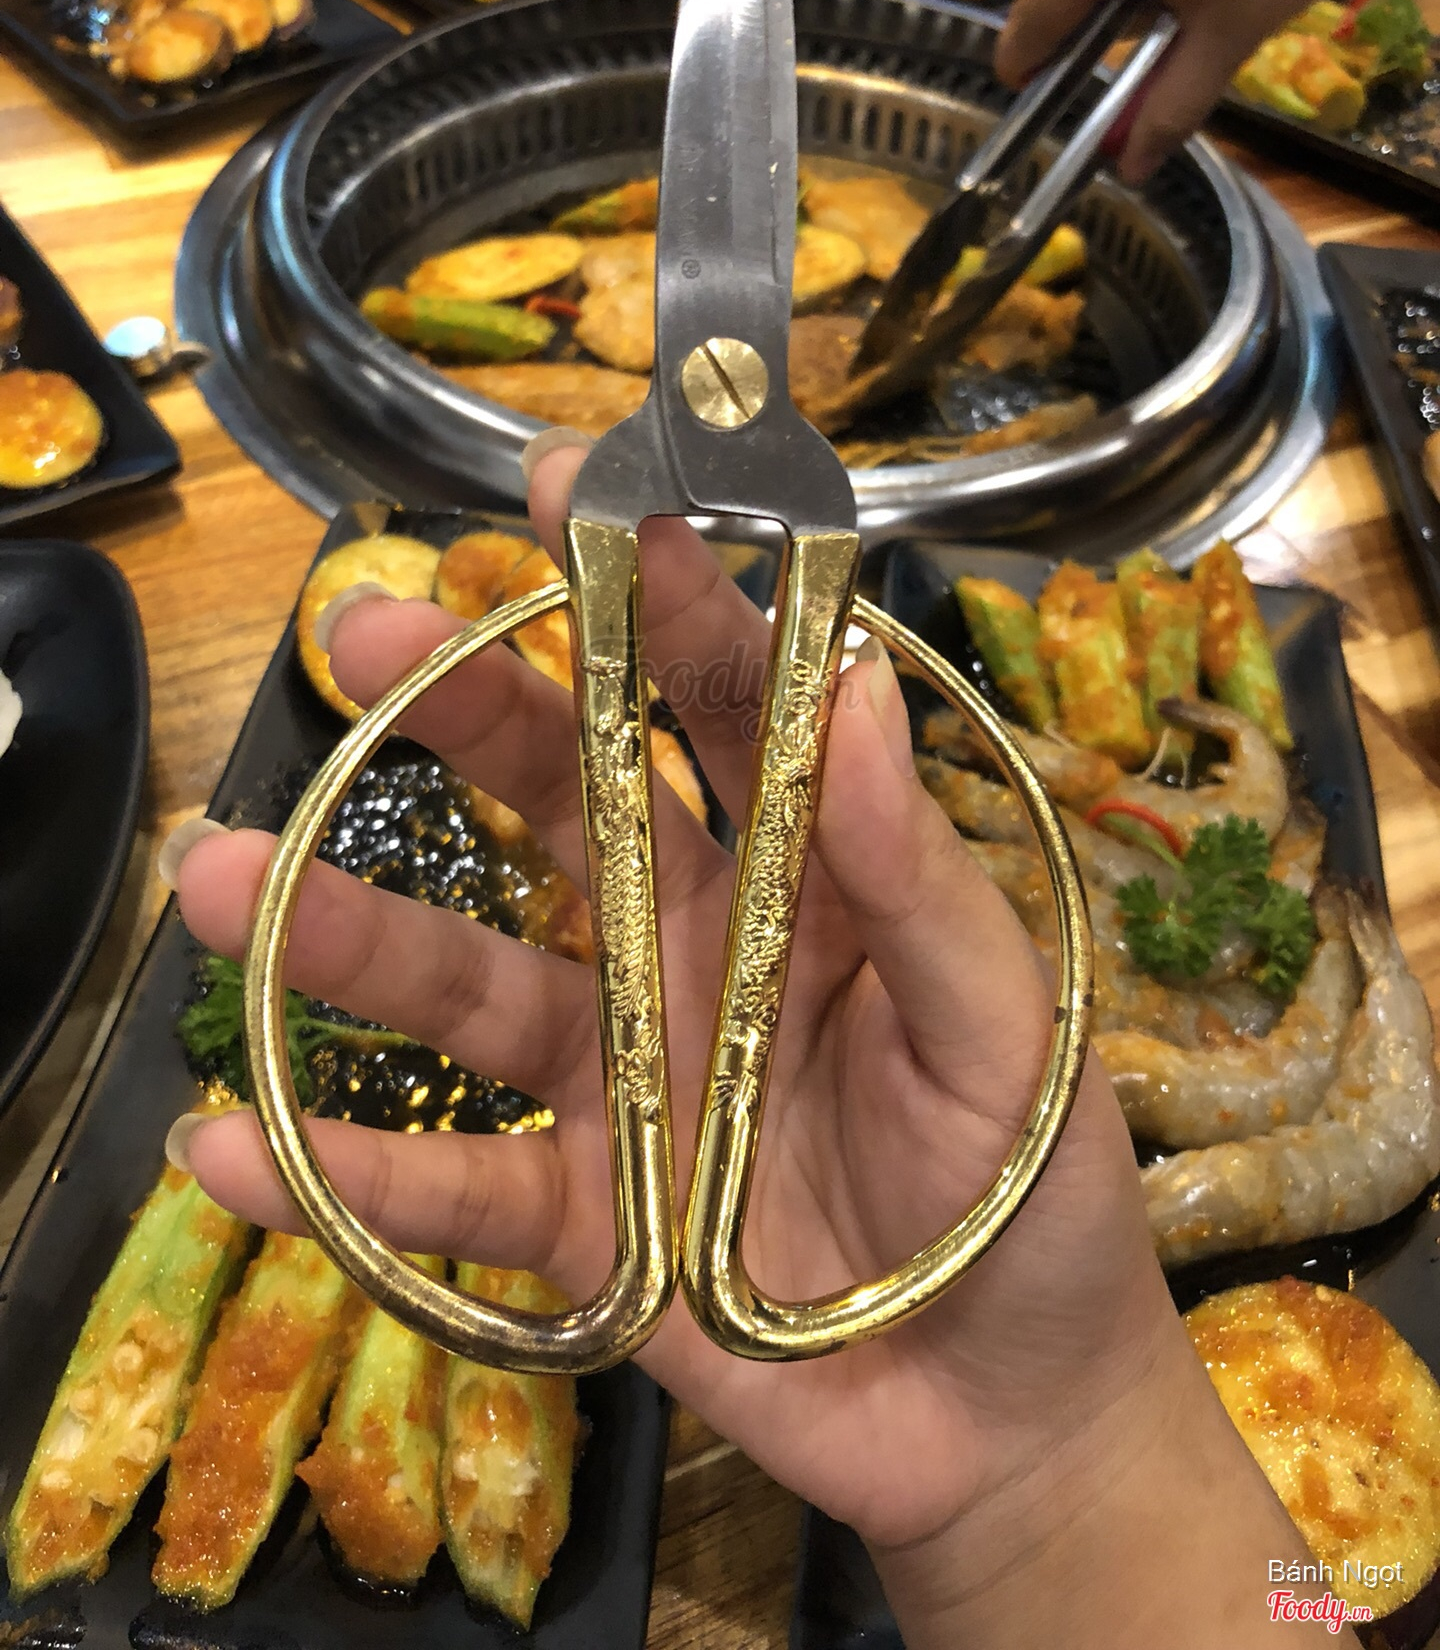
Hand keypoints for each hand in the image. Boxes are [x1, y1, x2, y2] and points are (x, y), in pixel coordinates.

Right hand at [170, 444, 1330, 1645]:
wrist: (1008, 1420)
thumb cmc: (1034, 1203)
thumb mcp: (1008, 1026)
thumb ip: (919, 874)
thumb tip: (856, 680)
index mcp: (808, 876)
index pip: (723, 702)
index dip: (651, 591)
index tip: (572, 488)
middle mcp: (693, 948)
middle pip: (560, 804)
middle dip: (461, 712)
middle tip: (349, 633)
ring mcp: (625, 1081)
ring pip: (470, 985)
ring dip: (345, 935)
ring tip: (224, 878)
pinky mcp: (582, 1222)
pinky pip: (448, 1192)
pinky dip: (339, 1177)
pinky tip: (228, 1144)